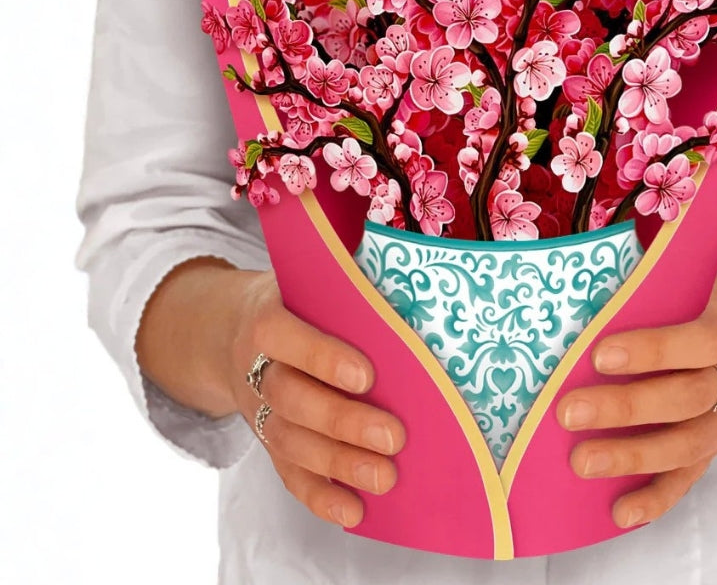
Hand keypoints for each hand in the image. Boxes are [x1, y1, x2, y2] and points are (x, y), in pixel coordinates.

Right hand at [226, 271, 406, 528]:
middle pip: (290, 399)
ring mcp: (257, 410)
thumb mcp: (307, 282)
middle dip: (342, 422)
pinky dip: (320, 497)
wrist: (232, 330)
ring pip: (290, 443)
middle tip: (394, 436)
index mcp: (265, 320)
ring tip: (385, 477)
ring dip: (338, 464)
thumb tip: (410, 279)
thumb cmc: (295, 301)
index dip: (323, 359)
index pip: (286, 339)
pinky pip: (287, 474)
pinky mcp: (266, 442)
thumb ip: (344, 286)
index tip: (367, 375)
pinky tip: (353, 511)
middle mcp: (254, 368)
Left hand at [555, 273, 716, 528]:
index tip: (600, 354)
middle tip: (568, 412)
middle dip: (625, 408)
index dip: (652, 349)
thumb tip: (600, 275)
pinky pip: (691, 477)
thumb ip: (663, 288)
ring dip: (631, 457)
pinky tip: (620, 511)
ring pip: (685, 444)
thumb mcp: (707, 286)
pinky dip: (656, 498)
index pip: (699, 340)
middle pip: (686, 398)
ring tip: (581, 462)